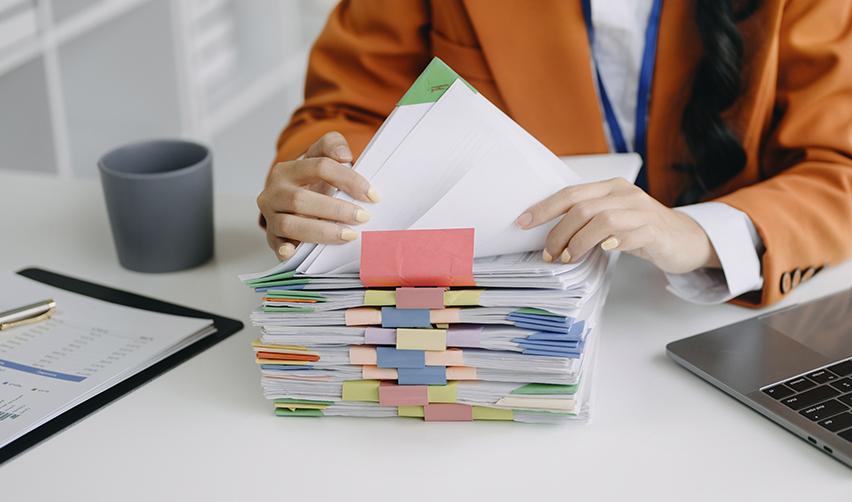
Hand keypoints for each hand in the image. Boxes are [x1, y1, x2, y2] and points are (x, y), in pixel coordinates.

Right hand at [257, 132, 379, 259]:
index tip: (372, 195)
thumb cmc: (311, 183)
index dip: (348, 179)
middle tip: (363, 217)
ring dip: (322, 231)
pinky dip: (284, 249)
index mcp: (288, 170)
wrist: (291, 203)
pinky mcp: (273, 238)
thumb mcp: (320, 159)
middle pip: (301, 199)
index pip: (320, 167)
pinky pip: (276, 245)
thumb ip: (332, 146)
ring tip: (349, 235)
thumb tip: (344, 155)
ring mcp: (271, 216)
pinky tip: (295, 252)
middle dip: (336, 210)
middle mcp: (275, 192)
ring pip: (290, 225)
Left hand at [515, 177, 719, 273]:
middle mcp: (625, 194)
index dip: (544, 208)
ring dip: (579, 242)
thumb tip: (548, 234)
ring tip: (569, 258)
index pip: (570, 193)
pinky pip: (630, 234)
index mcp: (610, 188)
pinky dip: (613, 243)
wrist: (685, 239)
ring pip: (602, 220)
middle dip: (558, 233)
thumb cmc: (642, 230)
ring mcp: (642, 211)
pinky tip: (604, 251)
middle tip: (549, 254)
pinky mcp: (655, 231)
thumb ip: (586, 220)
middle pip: (582, 208)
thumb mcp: (612, 219)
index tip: (522, 222)